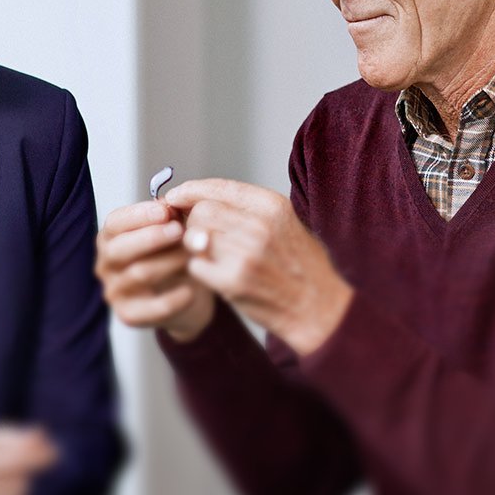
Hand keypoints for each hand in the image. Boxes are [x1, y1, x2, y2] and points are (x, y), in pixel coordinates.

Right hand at [95, 200, 215, 341]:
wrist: (187, 296)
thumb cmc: (175, 256)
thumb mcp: (173, 232)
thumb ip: (171, 219)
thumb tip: (174, 208)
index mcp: (112, 238)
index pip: (115, 223)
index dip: (139, 215)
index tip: (165, 210)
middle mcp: (107, 265)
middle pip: (118, 249)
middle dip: (151, 237)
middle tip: (179, 230)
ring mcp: (115, 291)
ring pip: (138, 274)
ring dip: (169, 262)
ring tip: (192, 255)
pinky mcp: (129, 316)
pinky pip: (150, 308)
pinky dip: (173, 298)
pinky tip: (190, 291)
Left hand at [162, 179, 352, 354]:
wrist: (319, 308)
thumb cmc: (300, 265)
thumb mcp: (284, 223)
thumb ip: (246, 209)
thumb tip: (198, 198)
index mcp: (272, 205)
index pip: (218, 186)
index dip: (190, 191)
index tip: (175, 197)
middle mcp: (260, 225)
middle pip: (201, 212)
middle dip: (192, 223)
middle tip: (198, 236)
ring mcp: (246, 254)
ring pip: (194, 238)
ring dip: (195, 248)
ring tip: (213, 257)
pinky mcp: (234, 282)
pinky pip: (196, 266)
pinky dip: (200, 271)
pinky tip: (217, 275)